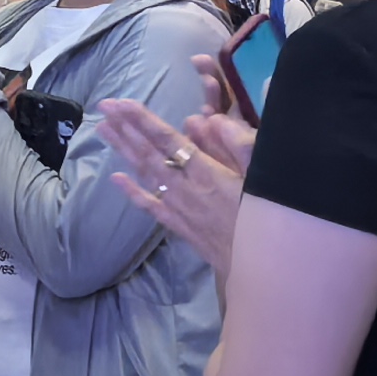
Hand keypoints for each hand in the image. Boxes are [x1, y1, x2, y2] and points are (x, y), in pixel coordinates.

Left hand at [94, 93, 251, 276]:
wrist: (266, 271)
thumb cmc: (273, 219)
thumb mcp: (264, 178)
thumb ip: (238, 145)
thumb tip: (207, 119)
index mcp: (208, 173)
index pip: (168, 140)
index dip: (143, 121)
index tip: (122, 103)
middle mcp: (187, 189)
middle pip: (150, 154)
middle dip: (126, 129)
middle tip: (104, 106)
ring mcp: (181, 209)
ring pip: (146, 175)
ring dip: (124, 151)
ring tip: (103, 129)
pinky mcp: (182, 227)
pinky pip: (151, 207)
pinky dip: (133, 192)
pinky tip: (116, 179)